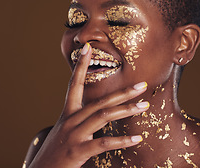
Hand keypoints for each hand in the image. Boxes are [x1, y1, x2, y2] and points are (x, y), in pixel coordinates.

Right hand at [28, 43, 148, 167]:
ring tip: (144, 106)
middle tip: (142, 84)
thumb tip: (97, 114)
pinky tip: (137, 139)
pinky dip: (121, 140)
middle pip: (99, 101)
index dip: (80, 65)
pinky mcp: (77, 151)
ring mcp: (74, 135)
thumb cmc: (55, 152)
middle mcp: (70, 120)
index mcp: (67, 113)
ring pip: (103, 116)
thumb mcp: (65, 131)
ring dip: (126, 109)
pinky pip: (102, 143)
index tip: (87, 48)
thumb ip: (79, 121)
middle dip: (122, 92)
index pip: (73, 84)